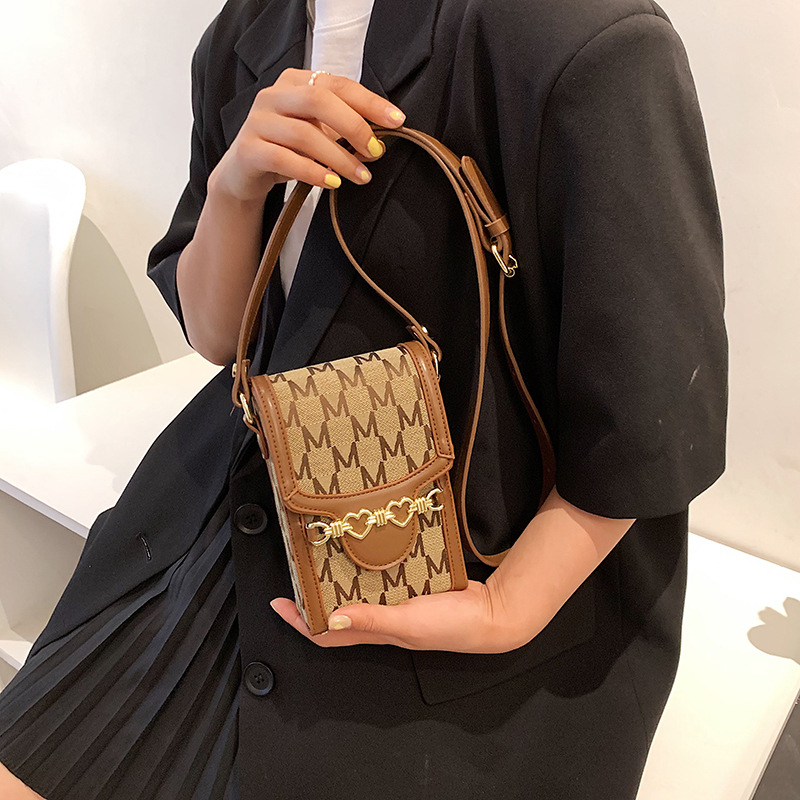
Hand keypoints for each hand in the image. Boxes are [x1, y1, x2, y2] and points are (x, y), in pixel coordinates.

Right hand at [209, 68, 405, 202]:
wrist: (244, 174)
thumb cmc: (287, 150)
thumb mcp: (316, 134)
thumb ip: (342, 131)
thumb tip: (377, 144)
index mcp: (295, 82)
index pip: (338, 85)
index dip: (369, 102)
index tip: (396, 121)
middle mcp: (273, 95)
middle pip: (319, 101)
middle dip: (354, 127)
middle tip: (375, 153)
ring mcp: (258, 121)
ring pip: (304, 134)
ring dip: (338, 157)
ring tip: (360, 176)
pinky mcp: (248, 150)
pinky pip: (284, 159)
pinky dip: (312, 172)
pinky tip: (331, 183)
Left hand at [270, 580, 534, 652]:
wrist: (492, 613)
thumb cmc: (452, 626)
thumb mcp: (407, 623)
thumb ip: (370, 620)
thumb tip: (328, 619)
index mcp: (376, 633)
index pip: (327, 632)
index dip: (300, 621)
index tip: (278, 603)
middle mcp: (382, 621)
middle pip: (337, 614)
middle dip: (313, 599)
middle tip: (295, 576)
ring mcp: (397, 605)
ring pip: (358, 596)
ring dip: (337, 584)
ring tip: (321, 562)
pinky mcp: (412, 589)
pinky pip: (382, 581)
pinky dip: (368, 570)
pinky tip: (366, 554)